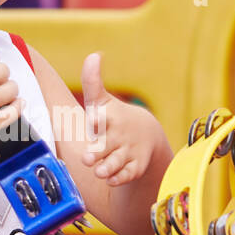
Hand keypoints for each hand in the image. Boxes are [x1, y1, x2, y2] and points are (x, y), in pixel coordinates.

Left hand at [79, 51, 154, 185]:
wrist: (146, 135)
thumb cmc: (114, 118)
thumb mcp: (102, 101)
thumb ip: (93, 81)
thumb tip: (94, 55)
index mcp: (110, 118)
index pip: (103, 117)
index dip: (98, 118)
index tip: (93, 118)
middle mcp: (118, 136)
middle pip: (106, 146)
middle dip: (97, 152)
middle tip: (88, 158)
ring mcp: (127, 152)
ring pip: (116, 163)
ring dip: (107, 168)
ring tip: (100, 171)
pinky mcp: (134, 167)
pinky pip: (127, 175)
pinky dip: (120, 178)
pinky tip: (111, 179)